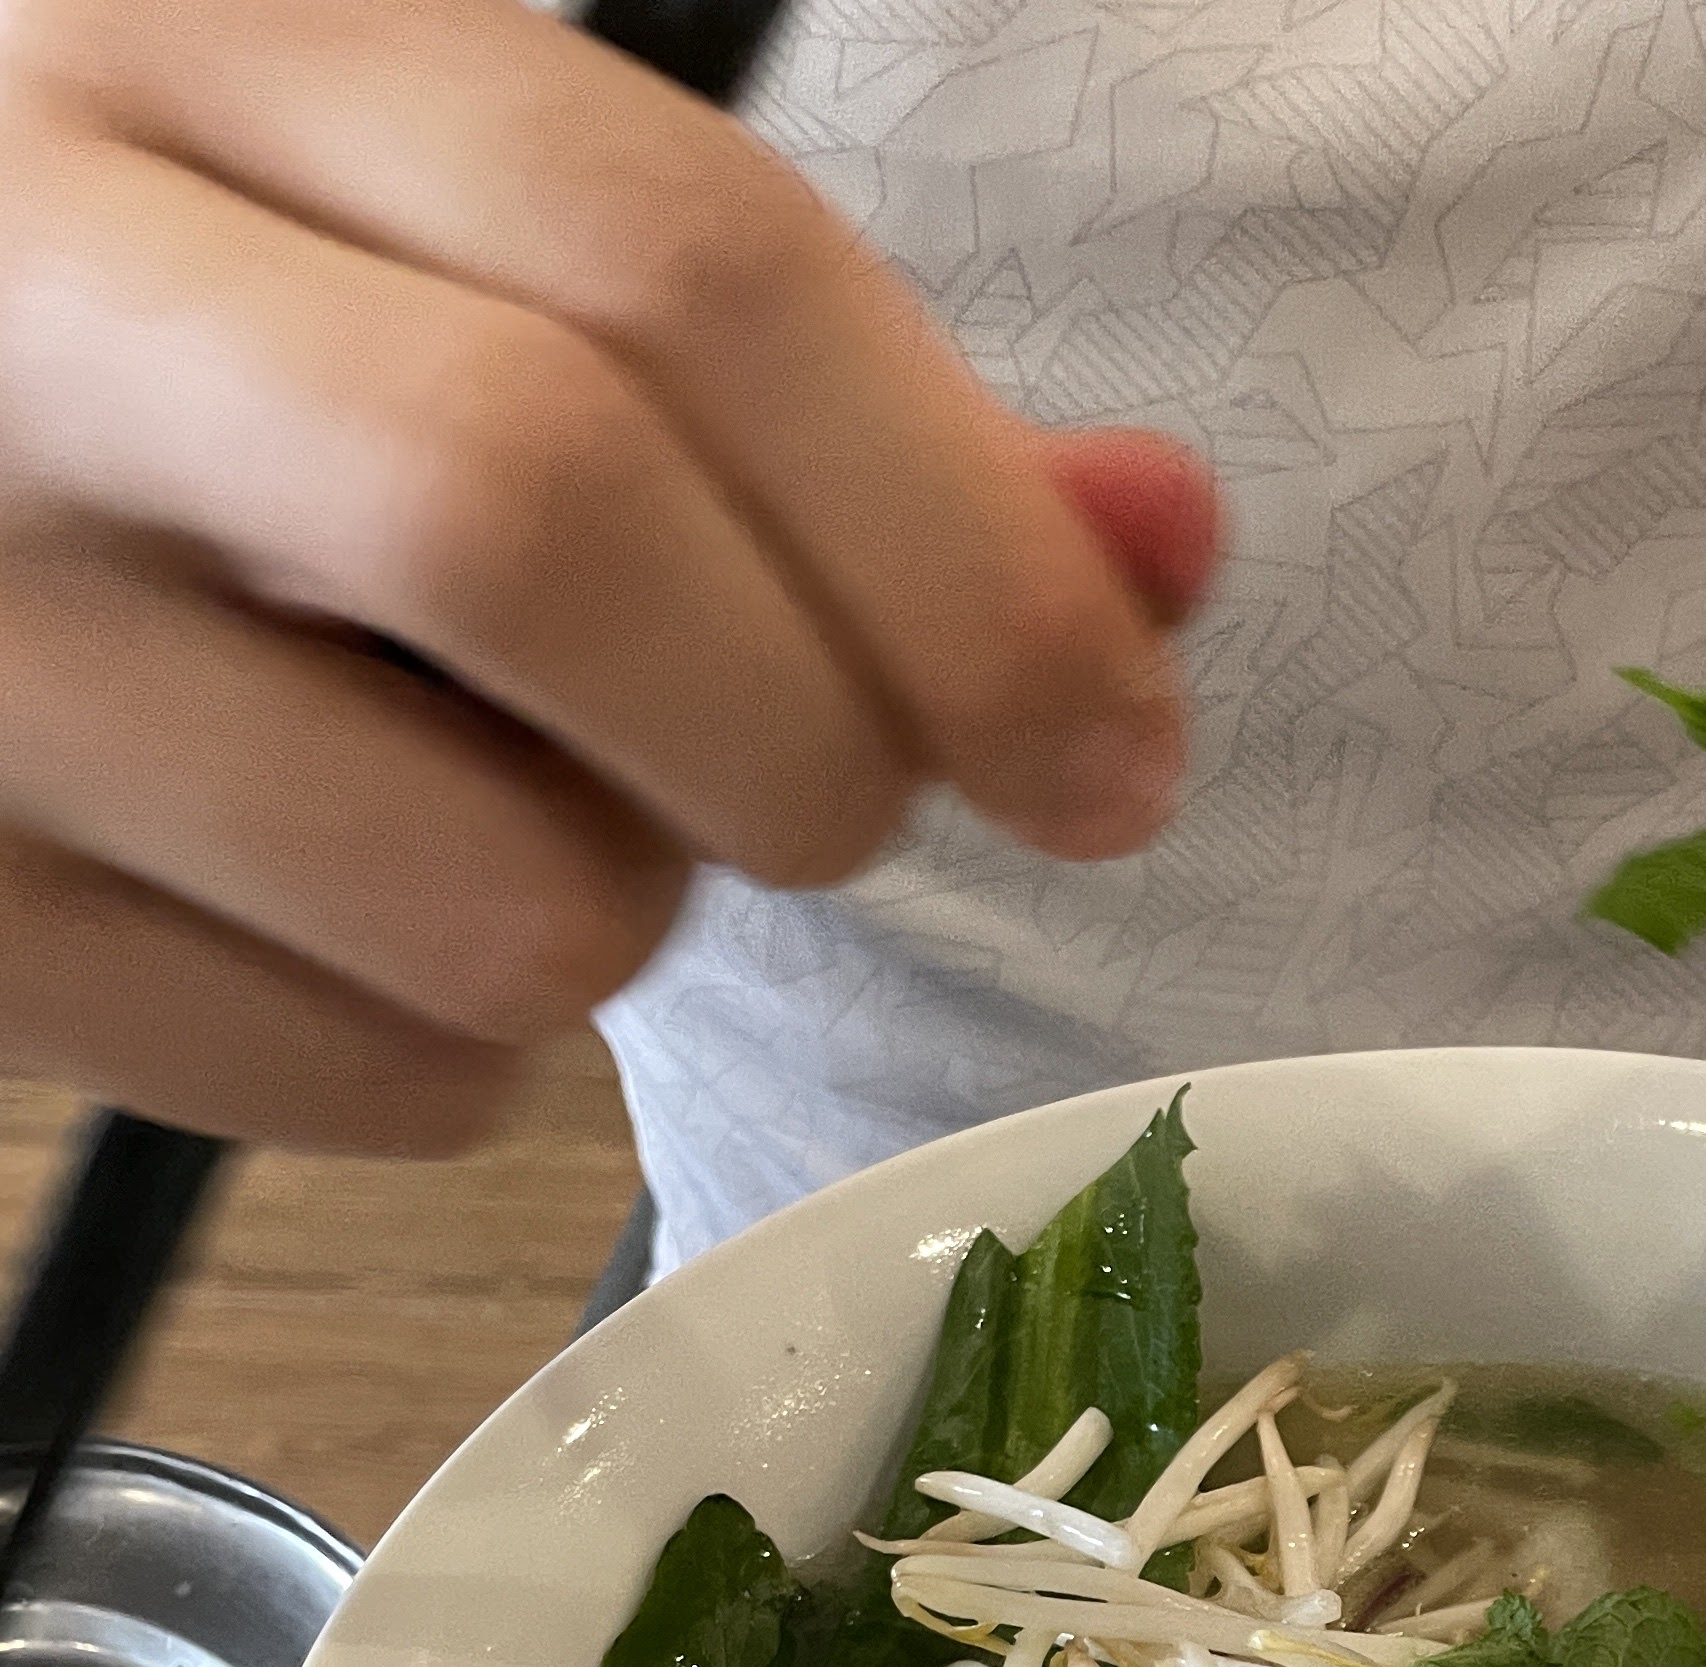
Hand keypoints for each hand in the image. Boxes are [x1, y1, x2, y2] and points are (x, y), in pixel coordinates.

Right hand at [0, 0, 1219, 1150]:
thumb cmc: (222, 362)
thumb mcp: (475, 271)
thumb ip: (830, 393)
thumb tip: (1156, 552)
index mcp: (197, 43)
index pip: (668, 260)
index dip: (966, 543)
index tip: (1118, 746)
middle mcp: (29, 300)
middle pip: (542, 523)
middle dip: (807, 738)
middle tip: (830, 796)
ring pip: (484, 896)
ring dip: (615, 914)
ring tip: (507, 802)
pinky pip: (372, 1086)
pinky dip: (459, 1054)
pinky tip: (356, 908)